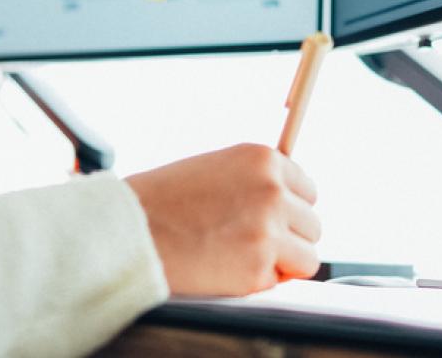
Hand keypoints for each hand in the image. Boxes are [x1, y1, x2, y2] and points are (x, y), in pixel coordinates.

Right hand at [124, 144, 320, 296]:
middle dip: (288, 237)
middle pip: (312, 224)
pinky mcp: (257, 268)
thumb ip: (255, 181)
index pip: (307, 189)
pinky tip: (227, 268)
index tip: (269, 218)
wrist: (129, 229)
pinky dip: (258, 282)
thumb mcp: (216, 168)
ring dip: (282, 262)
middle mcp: (272, 190)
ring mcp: (268, 230)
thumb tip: (290, 204)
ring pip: (308, 257)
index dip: (288, 209)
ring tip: (243, 257)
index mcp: (262, 159)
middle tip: (251, 241)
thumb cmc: (162, 200)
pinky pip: (278, 282)